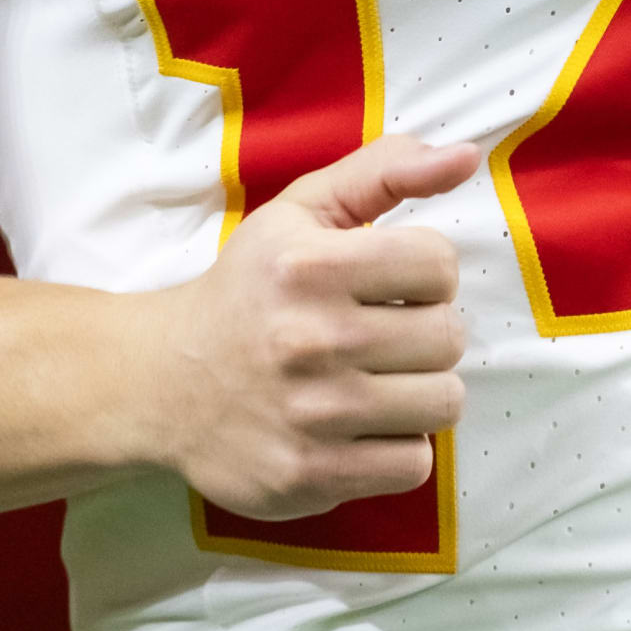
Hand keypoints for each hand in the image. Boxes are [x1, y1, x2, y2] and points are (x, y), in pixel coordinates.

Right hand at [135, 134, 476, 521]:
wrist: (164, 381)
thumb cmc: (249, 290)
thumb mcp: (301, 213)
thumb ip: (384, 172)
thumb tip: (466, 156)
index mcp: (309, 266)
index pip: (440, 264)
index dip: (424, 273)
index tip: (389, 283)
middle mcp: (310, 339)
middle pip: (448, 337)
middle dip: (424, 332)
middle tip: (381, 335)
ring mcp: (311, 414)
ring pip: (443, 402)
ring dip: (419, 392)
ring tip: (375, 380)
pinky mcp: (310, 474)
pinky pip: (413, 464)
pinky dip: (397, 447)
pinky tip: (360, 426)